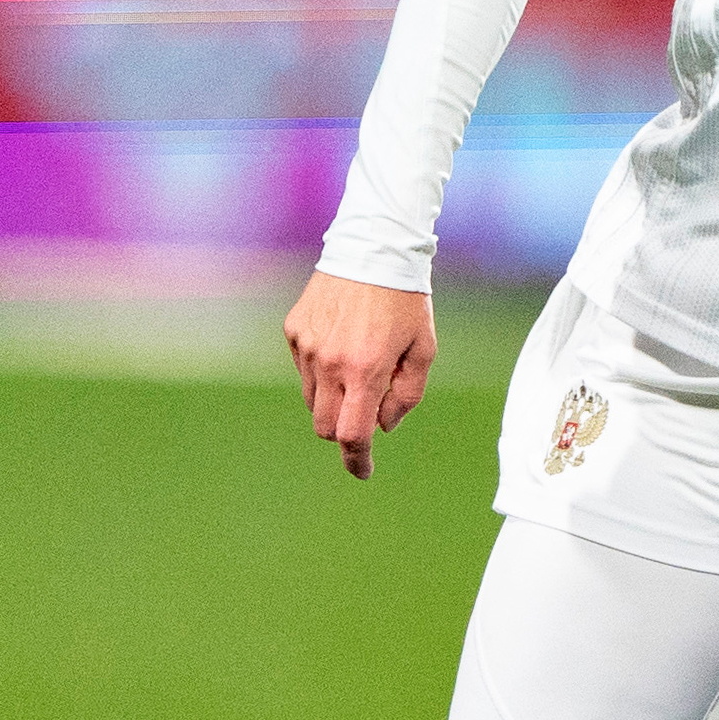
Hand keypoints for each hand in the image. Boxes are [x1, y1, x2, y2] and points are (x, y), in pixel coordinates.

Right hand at [286, 270, 435, 479]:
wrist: (373, 248)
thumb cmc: (406, 301)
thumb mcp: (424, 349)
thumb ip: (407, 395)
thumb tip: (382, 426)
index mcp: (366, 369)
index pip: (352, 434)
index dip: (357, 460)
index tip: (362, 471)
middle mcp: (330, 362)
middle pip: (326, 426)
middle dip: (345, 431)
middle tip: (366, 414)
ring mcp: (307, 346)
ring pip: (313, 399)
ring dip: (334, 399)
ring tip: (358, 365)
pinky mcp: (295, 330)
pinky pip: (304, 368)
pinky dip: (322, 371)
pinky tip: (341, 343)